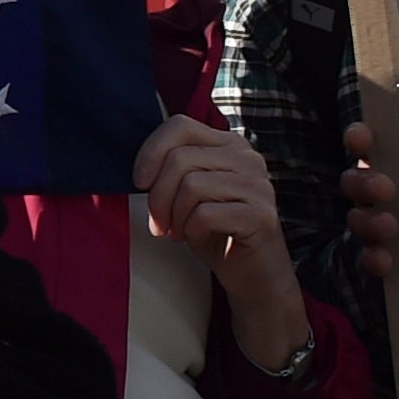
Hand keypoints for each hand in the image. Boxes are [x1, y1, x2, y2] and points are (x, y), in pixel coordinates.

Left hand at [136, 113, 313, 370]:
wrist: (251, 273)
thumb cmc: (211, 229)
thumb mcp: (186, 191)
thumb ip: (171, 167)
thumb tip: (137, 166)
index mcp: (229, 144)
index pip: (179, 125)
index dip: (150, 152)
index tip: (139, 183)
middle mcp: (249, 158)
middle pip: (179, 159)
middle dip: (157, 196)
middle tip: (158, 222)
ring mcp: (259, 186)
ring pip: (191, 186)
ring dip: (173, 215)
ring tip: (177, 231)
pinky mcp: (261, 215)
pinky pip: (205, 214)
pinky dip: (191, 230)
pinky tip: (196, 238)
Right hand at [345, 120, 393, 287]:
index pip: (371, 150)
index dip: (360, 140)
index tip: (359, 139)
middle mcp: (385, 199)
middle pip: (356, 182)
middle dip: (363, 183)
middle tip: (385, 190)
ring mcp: (380, 230)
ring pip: (357, 219)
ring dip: (367, 221)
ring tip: (388, 228)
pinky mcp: (380, 262)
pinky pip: (365, 258)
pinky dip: (372, 258)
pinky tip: (384, 262)